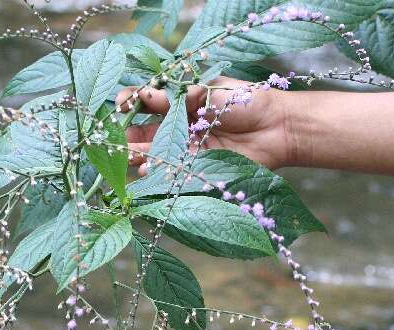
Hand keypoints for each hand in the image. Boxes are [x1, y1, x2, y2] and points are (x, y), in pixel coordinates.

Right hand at [116, 78, 291, 174]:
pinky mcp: (196, 167)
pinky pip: (171, 171)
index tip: (122, 104)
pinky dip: (157, 173)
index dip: (132, 103)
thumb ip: (178, 97)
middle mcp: (180, 126)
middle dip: (130, 136)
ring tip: (131, 157)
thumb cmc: (246, 101)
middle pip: (146, 132)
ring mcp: (186, 148)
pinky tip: (147, 172)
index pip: (148, 102)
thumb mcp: (209, 91)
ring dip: (140, 156)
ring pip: (156, 153)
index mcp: (180, 102)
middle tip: (118, 140)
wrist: (275, 128)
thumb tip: (146, 93)